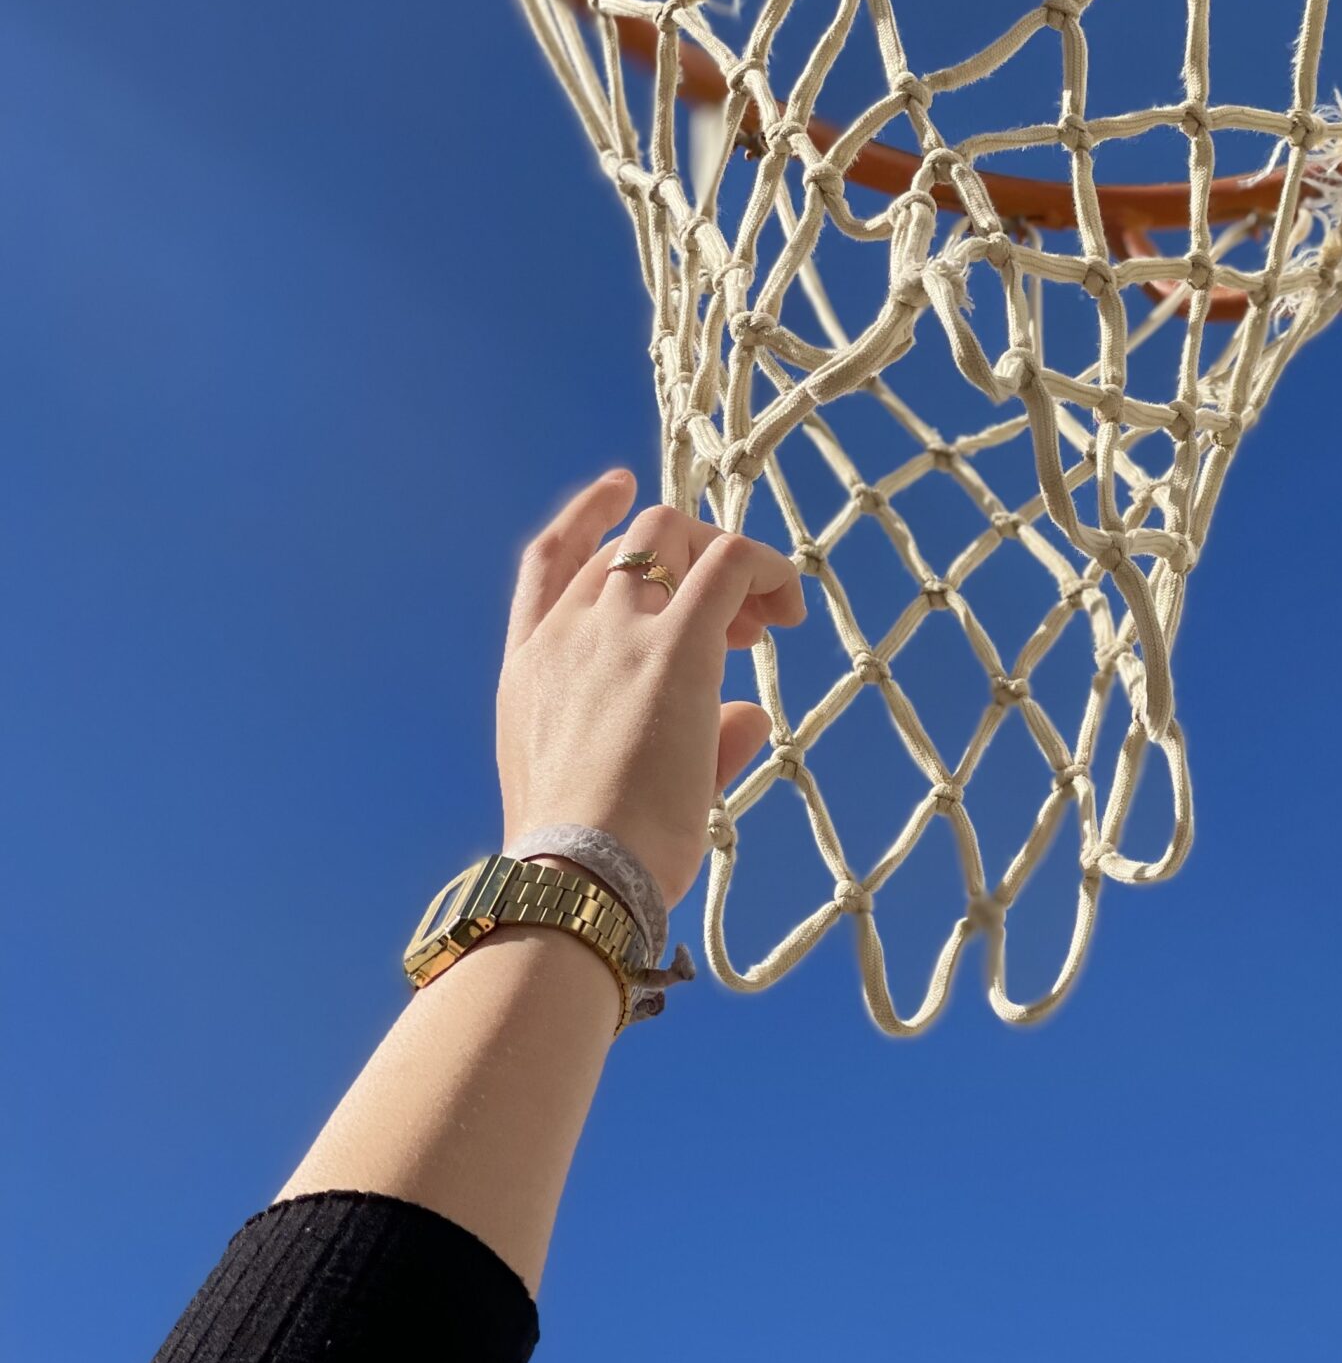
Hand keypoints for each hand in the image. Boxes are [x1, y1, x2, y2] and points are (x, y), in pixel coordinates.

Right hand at [496, 470, 806, 909]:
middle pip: (633, 541)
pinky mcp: (674, 645)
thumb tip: (747, 717)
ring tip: (768, 620)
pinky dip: (767, 568)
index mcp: (530, 664)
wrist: (578, 874)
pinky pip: (730, 562)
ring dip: (727, 559)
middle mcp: (565, 633)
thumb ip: (689, 740)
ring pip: (675, 534)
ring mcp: (614, 631)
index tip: (626, 488)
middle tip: (740, 616)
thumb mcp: (615, 783)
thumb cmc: (593, 854)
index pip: (550, 560)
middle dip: (689, 554)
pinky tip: (789, 609)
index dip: (589, 514)